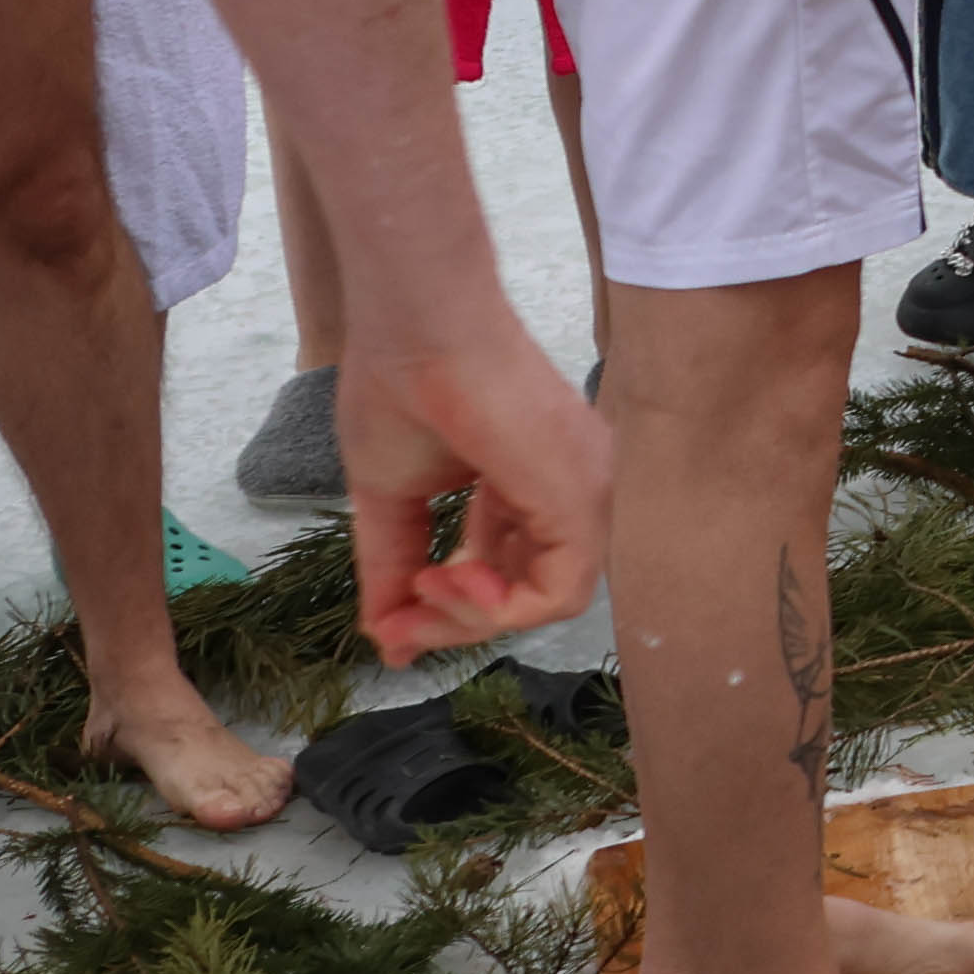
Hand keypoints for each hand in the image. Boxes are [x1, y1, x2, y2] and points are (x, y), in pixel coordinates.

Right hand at [335, 312, 607, 664]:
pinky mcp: (582, 494)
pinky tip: (450, 578)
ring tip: (426, 585)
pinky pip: (562, 590)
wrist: (415, 331)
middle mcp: (572, 488)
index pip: (514, 573)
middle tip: (401, 622)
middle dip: (462, 619)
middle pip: (532, 589)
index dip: (456, 609)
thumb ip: (393, 569)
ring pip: (551, 598)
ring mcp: (585, 488)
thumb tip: (387, 642)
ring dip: (476, 615)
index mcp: (533, 484)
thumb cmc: (400, 393)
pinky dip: (501, 607)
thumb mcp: (391, 501)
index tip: (395, 624)